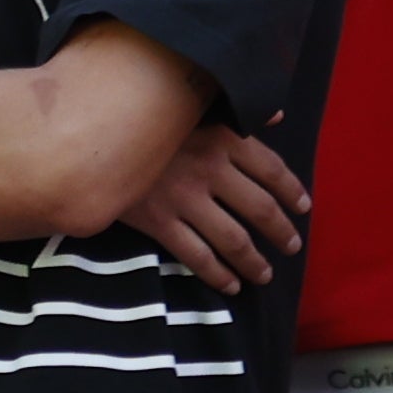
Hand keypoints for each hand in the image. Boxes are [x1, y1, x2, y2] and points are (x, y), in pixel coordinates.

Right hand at [120, 122, 305, 291]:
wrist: (89, 136)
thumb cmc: (144, 117)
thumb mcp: (191, 107)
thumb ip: (236, 112)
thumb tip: (277, 115)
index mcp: (222, 138)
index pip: (271, 169)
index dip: (292, 191)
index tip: (303, 207)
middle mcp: (210, 170)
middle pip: (259, 209)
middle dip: (280, 232)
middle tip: (292, 246)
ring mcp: (184, 199)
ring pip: (233, 239)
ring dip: (254, 261)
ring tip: (265, 274)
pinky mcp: (158, 221)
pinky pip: (196, 255)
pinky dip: (217, 274)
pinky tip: (230, 285)